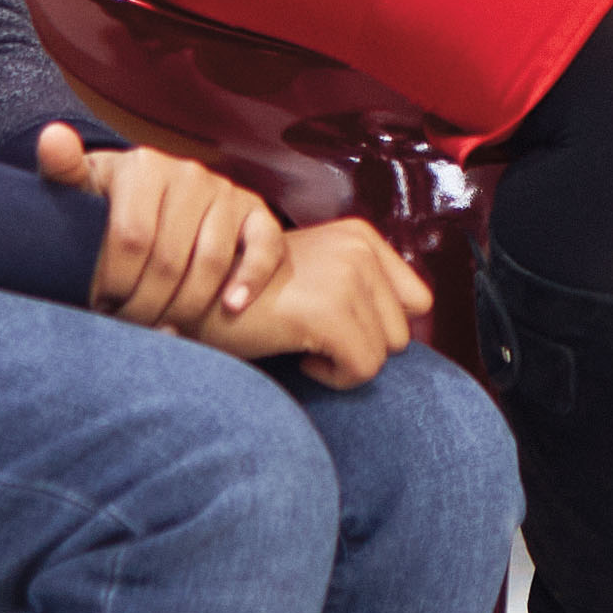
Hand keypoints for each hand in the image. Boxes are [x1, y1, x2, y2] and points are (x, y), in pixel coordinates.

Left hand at [42, 126, 283, 333]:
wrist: (163, 209)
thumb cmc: (110, 208)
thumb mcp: (81, 191)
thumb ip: (62, 170)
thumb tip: (52, 137)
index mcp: (143, 166)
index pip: (131, 239)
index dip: (115, 284)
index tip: (100, 308)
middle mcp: (189, 173)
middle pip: (171, 259)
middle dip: (147, 305)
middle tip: (130, 330)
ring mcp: (226, 192)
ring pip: (212, 262)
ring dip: (188, 307)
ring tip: (165, 330)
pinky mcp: (258, 213)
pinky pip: (263, 249)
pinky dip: (249, 281)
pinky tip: (230, 308)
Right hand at [189, 217, 429, 388]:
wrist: (195, 300)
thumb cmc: (252, 298)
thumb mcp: (318, 274)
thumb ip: (364, 288)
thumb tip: (410, 331)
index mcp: (360, 235)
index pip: (417, 303)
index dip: (379, 325)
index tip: (333, 322)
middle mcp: (359, 248)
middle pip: (402, 333)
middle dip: (360, 344)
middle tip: (311, 333)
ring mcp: (346, 277)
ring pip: (383, 355)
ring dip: (344, 360)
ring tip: (303, 341)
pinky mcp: (330, 312)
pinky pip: (363, 370)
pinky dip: (333, 377)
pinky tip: (299, 355)